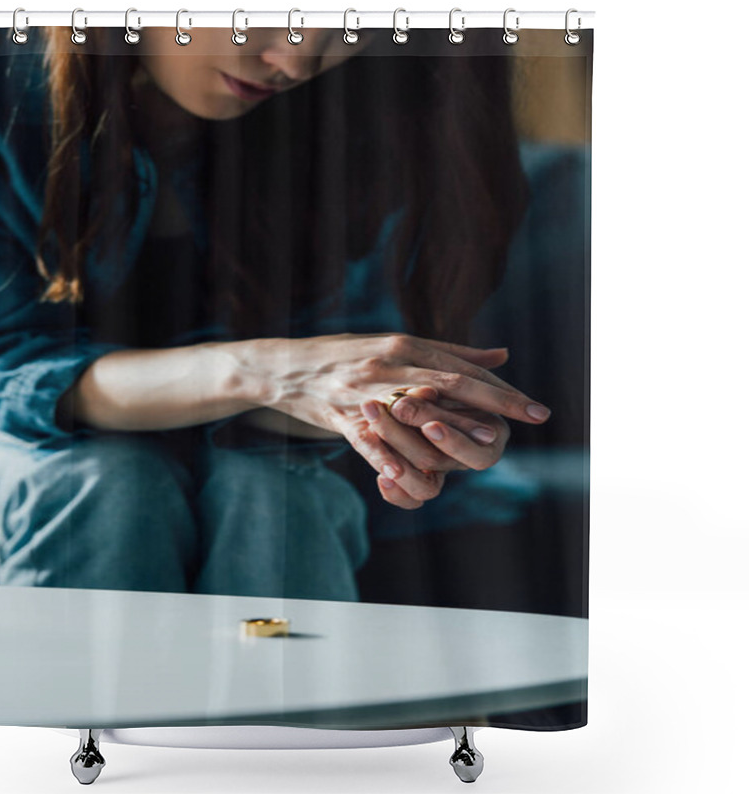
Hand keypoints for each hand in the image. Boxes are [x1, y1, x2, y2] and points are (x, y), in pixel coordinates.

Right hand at [237, 332, 549, 508]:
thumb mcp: (396, 345)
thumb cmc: (344, 355)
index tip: (533, 403)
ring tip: (492, 443)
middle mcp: (388, 364)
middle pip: (452, 383)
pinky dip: (394, 457)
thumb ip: (449, 352)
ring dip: (456, 430)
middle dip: (497, 401)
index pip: (461, 367)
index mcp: (404, 346)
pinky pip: (371, 439)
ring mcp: (364, 389)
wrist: (284, 367)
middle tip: (535, 414)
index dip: (500, 386)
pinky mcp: (341, 415)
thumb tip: (501, 355)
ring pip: (417, 410)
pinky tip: (420, 474)